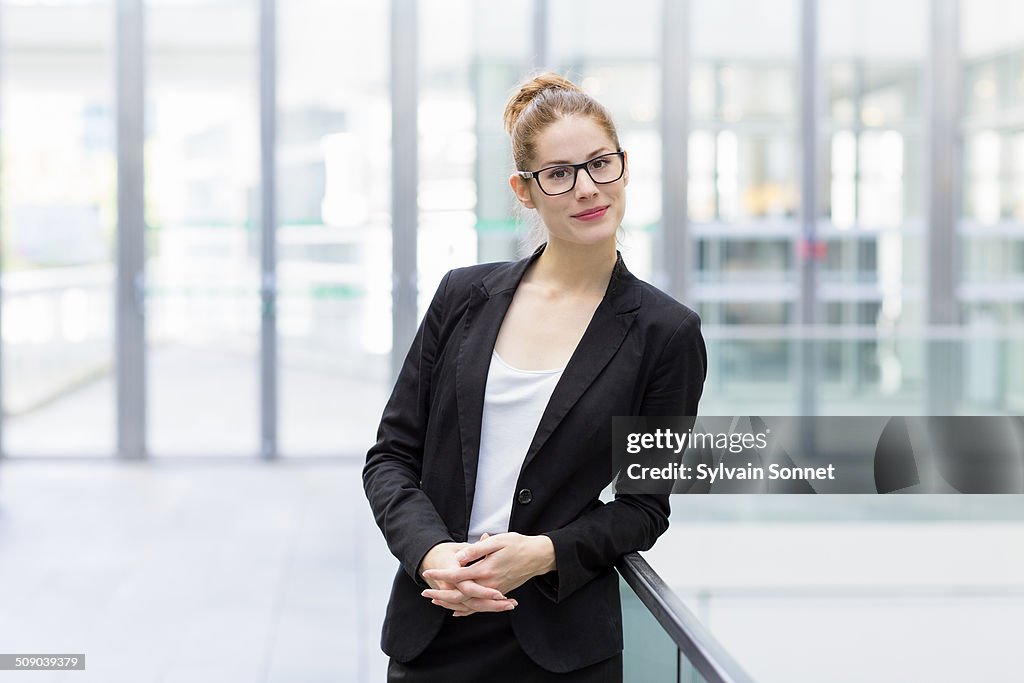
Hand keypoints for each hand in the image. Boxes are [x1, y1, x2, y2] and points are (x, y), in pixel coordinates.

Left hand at [421, 532, 555, 602]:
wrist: (538, 556)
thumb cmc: (518, 544)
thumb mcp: (498, 541)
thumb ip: (477, 549)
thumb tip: (459, 557)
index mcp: (486, 570)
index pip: (458, 575)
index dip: (442, 574)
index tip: (428, 571)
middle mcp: (489, 585)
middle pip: (460, 595)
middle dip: (440, 594)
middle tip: (424, 591)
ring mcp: (494, 592)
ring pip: (468, 604)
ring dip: (450, 603)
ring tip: (435, 600)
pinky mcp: (499, 594)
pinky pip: (479, 607)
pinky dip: (466, 610)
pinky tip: (456, 611)